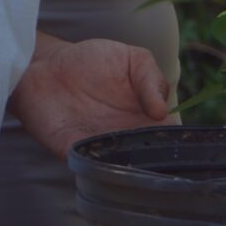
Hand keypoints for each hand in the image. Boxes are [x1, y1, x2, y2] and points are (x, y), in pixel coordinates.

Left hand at [11, 36, 173, 158]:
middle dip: (154, 161)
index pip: (169, 137)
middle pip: (148, 159)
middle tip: (153, 148)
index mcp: (146, 118)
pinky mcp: (70, 149)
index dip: (177, 143)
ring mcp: (98, 145)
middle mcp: (125, 136)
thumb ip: (152, 80)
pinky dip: (94, 163)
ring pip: (120, 166)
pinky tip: (100, 151)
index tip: (179, 141)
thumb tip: (162, 112)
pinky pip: (87, 163)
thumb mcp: (134, 60)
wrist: (47, 64)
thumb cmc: (93, 60)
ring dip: (126, 163)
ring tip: (129, 148)